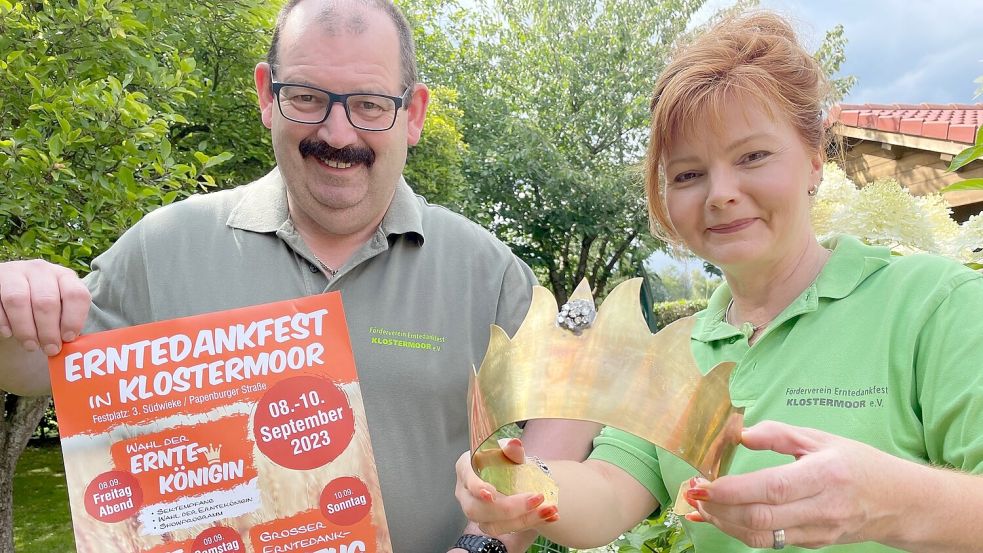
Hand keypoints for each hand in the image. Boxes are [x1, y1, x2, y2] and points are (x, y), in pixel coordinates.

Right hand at [0, 260, 89, 355]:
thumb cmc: (44, 302)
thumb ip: (66, 320)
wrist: (14, 286)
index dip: (73, 319)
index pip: (75, 295)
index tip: (68, 338)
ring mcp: (16, 272)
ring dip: (25, 329)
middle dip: (48, 331)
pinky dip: (4, 322)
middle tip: (49, 349)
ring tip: (31, 345)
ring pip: (19, 301)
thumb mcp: (61, 305)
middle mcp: (41, 270)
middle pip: (46, 301)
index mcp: (65, 276)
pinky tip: (10, 333)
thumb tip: (68, 343)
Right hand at [454, 438, 559, 535]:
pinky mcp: (491, 524)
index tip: (491, 495)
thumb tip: (514, 445)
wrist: (510, 473)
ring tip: (548, 510)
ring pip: (492, 525)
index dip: (477, 488)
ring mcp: (477, 512)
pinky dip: (531, 523)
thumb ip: (511, 449)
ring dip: (523, 520)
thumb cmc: (502, 459)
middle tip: (537, 499)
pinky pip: (507, 529)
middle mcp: (466, 494)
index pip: (467, 480)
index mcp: (465, 469)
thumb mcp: (507, 451)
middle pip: (478, 509)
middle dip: (509, 508)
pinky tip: (550, 516)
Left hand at [684, 420, 906, 548]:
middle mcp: (823, 508)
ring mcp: (819, 531)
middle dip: (720, 509)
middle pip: (762, 517)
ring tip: (700, 507)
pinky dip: (741, 532)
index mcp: (825, 474)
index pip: (772, 488)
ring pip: (762, 536)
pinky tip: (720, 519)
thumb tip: (741, 434)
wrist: (899, 502)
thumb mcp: (821, 438)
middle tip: (693, 495)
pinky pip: (771, 543)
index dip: (734, 490)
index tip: (705, 483)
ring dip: (725, 524)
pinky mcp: (814, 544)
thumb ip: (779, 434)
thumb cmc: (857, 463)